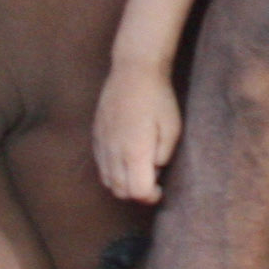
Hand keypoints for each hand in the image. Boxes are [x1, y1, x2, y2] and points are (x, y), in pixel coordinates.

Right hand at [90, 69, 180, 204]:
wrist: (133, 72)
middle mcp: (114, 151)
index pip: (137, 192)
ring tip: (140, 171)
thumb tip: (154, 171)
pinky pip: (101, 166)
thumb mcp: (172, 128)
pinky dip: (113, 172)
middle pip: (120, 191)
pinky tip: (127, 161)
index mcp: (135, 151)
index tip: (160, 188)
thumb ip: (163, 156)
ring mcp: (102, 144)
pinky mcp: (96, 136)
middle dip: (137, 193)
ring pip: (108, 181)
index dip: (150, 196)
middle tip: (153, 183)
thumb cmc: (158, 99)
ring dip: (124, 184)